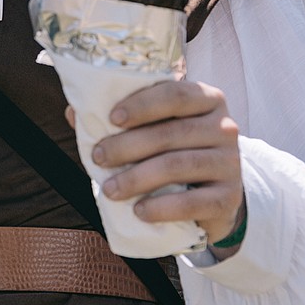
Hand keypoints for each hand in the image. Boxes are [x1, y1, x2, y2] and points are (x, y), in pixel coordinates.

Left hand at [70, 78, 244, 244]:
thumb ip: (119, 120)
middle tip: (98, 158)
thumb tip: (73, 112)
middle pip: (172, 132)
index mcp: (206, 99)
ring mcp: (230, 163)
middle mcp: (225, 126)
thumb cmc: (174, 155)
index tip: (112, 118)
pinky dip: (162, 208)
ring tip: (109, 190)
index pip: (176, 93)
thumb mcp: (153, 131)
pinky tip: (139, 211)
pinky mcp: (229, 198)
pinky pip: (194, 202)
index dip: (142, 105)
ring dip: (138, 178)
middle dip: (128, 145)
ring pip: (179, 165)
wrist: (212, 198)